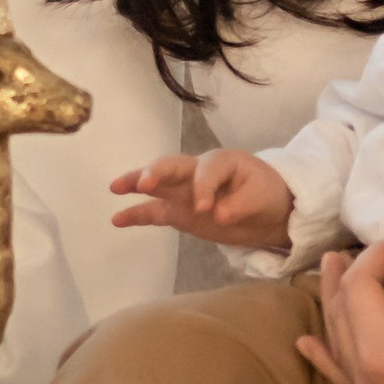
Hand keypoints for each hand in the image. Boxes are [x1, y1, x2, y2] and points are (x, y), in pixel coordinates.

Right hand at [108, 151, 294, 249]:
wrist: (267, 211)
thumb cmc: (265, 195)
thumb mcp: (262, 198)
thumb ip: (241, 205)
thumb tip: (218, 215)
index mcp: (221, 162)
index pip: (207, 170)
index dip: (204, 187)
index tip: (206, 209)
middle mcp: (197, 171)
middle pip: (172, 166)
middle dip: (157, 172)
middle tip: (145, 182)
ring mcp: (184, 191)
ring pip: (157, 184)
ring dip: (137, 183)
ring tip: (115, 187)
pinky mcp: (179, 212)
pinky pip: (154, 211)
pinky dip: (136, 214)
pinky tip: (117, 220)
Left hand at [299, 219, 383, 383]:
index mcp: (382, 353)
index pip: (361, 289)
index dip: (378, 254)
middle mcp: (370, 382)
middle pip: (343, 316)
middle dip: (350, 275)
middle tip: (358, 246)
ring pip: (342, 345)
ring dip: (335, 307)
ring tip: (331, 274)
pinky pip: (347, 381)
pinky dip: (327, 359)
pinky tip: (308, 346)